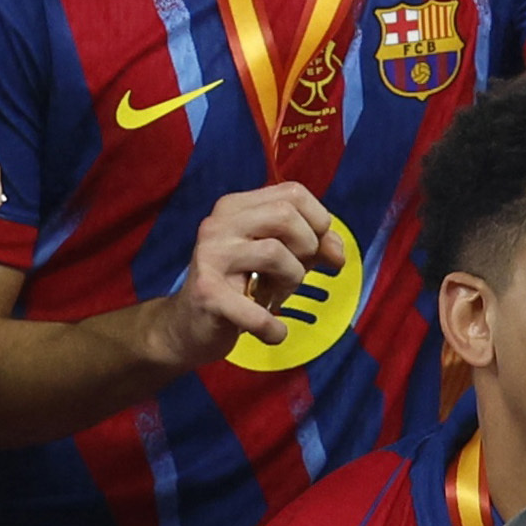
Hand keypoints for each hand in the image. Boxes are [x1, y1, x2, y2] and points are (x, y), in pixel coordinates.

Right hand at [160, 183, 343, 367]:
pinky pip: (257, 311)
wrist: (187, 326)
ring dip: (291, 283)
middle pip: (286, 215)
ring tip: (275, 298)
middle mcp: (219, 224)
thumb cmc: (239, 287)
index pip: (293, 192)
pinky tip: (273, 332)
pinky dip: (274, 328)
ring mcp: (210, 256)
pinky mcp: (207, 293)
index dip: (319, 221)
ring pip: (275, 253)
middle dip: (307, 248)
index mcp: (235, 207)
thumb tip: (338, 252)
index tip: (319, 251)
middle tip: (295, 274)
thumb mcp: (278, 259)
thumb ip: (312, 246)